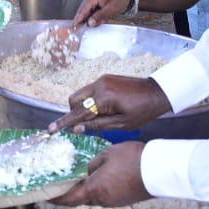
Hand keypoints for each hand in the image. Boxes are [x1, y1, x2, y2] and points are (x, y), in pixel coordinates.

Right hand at [49, 74, 170, 132]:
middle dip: (74, 113)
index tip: (50, 130)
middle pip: (74, 100)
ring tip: (98, 116)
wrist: (157, 92)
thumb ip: (96, 125)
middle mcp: (98, 85)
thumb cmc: (142, 111)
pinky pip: (89, 90)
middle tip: (85, 125)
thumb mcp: (121, 124)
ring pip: (80, 94)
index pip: (78, 113)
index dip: (63, 123)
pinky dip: (90, 100)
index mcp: (103, 98)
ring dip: (82, 106)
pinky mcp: (105, 78)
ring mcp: (101, 79)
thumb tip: (76, 128)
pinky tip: (103, 108)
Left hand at [53, 142, 150, 206]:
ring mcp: (113, 202)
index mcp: (94, 190)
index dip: (55, 198)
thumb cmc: (131, 159)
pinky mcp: (123, 200)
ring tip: (77, 179)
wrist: (159, 170)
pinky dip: (96, 190)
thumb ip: (92, 164)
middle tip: (60, 184)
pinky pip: (104, 196)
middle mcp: (102, 200)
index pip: (68, 199)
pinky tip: (97, 179)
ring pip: (92, 198)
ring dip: (84, 191)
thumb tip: (84, 170)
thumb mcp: (107, 155)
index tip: (45, 195)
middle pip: (79, 200)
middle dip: (68, 194)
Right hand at [73, 0, 131, 27]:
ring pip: (85, 11)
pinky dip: (92, 15)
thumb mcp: (111, 9)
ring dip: (90, 19)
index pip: (82, 12)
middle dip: (85, 21)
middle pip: (82, 12)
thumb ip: (100, 16)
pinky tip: (99, 18)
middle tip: (88, 28)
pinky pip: (89, 9)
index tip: (73, 29)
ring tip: (100, 20)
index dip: (77, 21)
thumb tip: (90, 23)